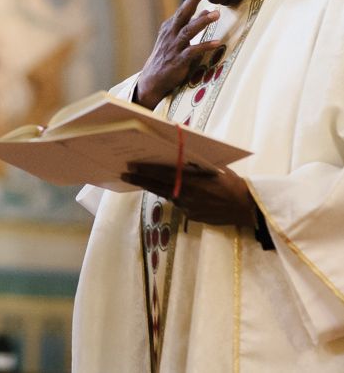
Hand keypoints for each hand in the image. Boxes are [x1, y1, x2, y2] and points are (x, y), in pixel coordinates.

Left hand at [122, 162, 255, 226]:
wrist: (247, 207)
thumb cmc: (232, 182)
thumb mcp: (213, 167)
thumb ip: (194, 164)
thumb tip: (180, 156)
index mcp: (190, 180)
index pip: (161, 175)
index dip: (144, 172)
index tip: (130, 167)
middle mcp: (185, 195)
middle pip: (157, 186)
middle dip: (140, 180)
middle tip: (125, 174)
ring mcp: (187, 208)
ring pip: (168, 195)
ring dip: (156, 187)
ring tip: (142, 180)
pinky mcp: (192, 217)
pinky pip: (180, 204)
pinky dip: (175, 196)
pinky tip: (174, 191)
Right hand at [135, 0, 219, 109]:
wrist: (153, 79)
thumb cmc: (167, 57)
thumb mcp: (177, 38)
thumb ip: (191, 24)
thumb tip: (206, 10)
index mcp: (170, 27)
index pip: (183, 8)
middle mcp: (170, 34)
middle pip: (183, 13)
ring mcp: (174, 47)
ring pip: (188, 31)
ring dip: (202, 22)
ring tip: (216, 14)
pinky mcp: (178, 61)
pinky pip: (192, 51)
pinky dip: (204, 46)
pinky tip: (217, 42)